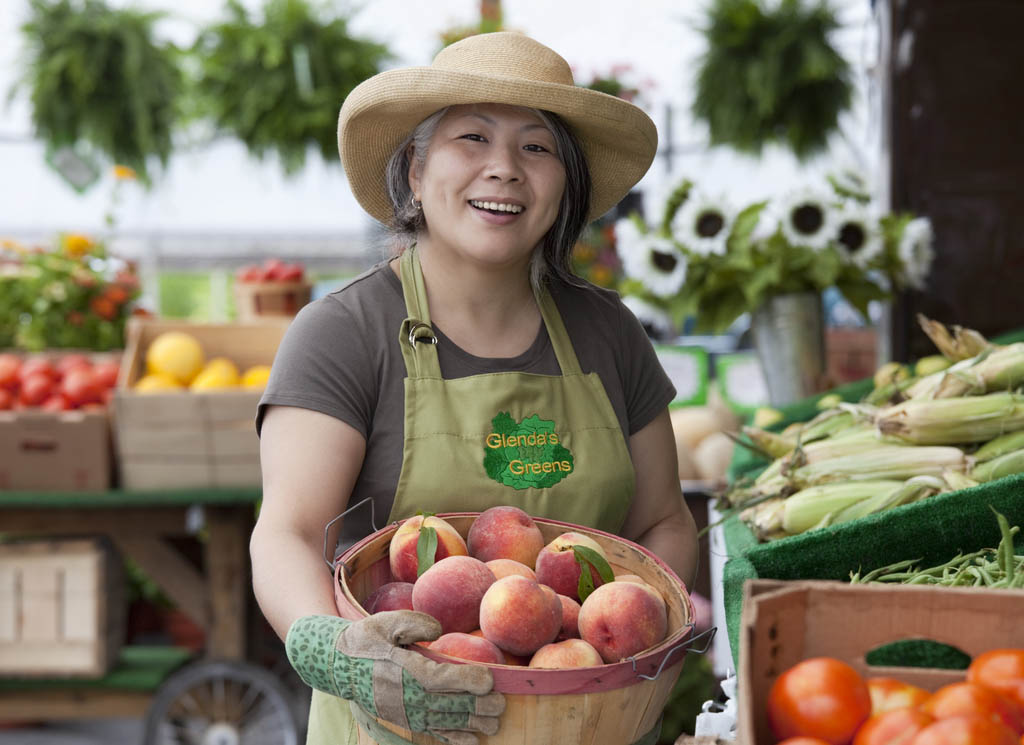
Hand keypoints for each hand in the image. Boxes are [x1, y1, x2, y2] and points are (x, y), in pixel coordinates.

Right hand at [287, 611, 504, 744]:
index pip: (442, 678)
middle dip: (479, 706)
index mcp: (405, 670)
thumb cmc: (366, 640)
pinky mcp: (407, 721)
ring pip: (447, 721)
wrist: (338, 667)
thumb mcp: (385, 622)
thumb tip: (437, 630)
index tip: (490, 679)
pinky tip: (474, 740)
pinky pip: (435, 732)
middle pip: (450, 705)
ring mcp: (408, 713)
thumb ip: (413, 623)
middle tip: (501, 704)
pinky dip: (455, 738)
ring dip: (473, 724)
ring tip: (495, 723)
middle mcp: (408, 696)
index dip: (468, 680)